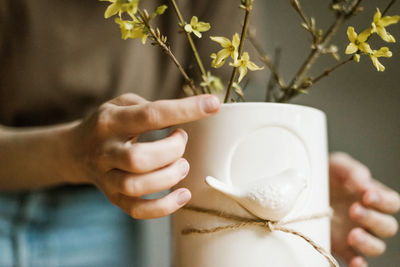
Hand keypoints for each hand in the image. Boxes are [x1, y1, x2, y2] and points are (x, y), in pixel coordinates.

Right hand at [69, 93, 219, 218]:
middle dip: (171, 151)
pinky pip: (137, 210)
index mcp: (111, 121)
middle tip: (181, 140)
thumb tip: (188, 113)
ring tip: (181, 165)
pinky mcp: (114, 197)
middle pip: (139, 159)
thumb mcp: (121, 104)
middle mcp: (106, 150)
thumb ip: (150, 107)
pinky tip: (182, 195)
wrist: (74, 151)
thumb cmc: (109, 124)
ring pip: (137, 186)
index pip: (150, 115)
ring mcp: (107, 177)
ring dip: (169, 177)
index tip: (212, 105)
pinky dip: (164, 207)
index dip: (184, 110)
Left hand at [329, 152, 399, 266]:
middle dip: (373, 219)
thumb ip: (352, 171)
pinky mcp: (340, 246)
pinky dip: (359, 264)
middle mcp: (368, 218)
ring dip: (368, 242)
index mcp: (372, 197)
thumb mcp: (337, 165)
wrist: (299, 188)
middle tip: (354, 210)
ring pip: (376, 246)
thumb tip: (365, 183)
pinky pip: (354, 259)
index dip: (384, 201)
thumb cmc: (325, 174)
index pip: (391, 202)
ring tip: (352, 234)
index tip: (367, 196)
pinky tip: (356, 261)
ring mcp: (355, 233)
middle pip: (387, 226)